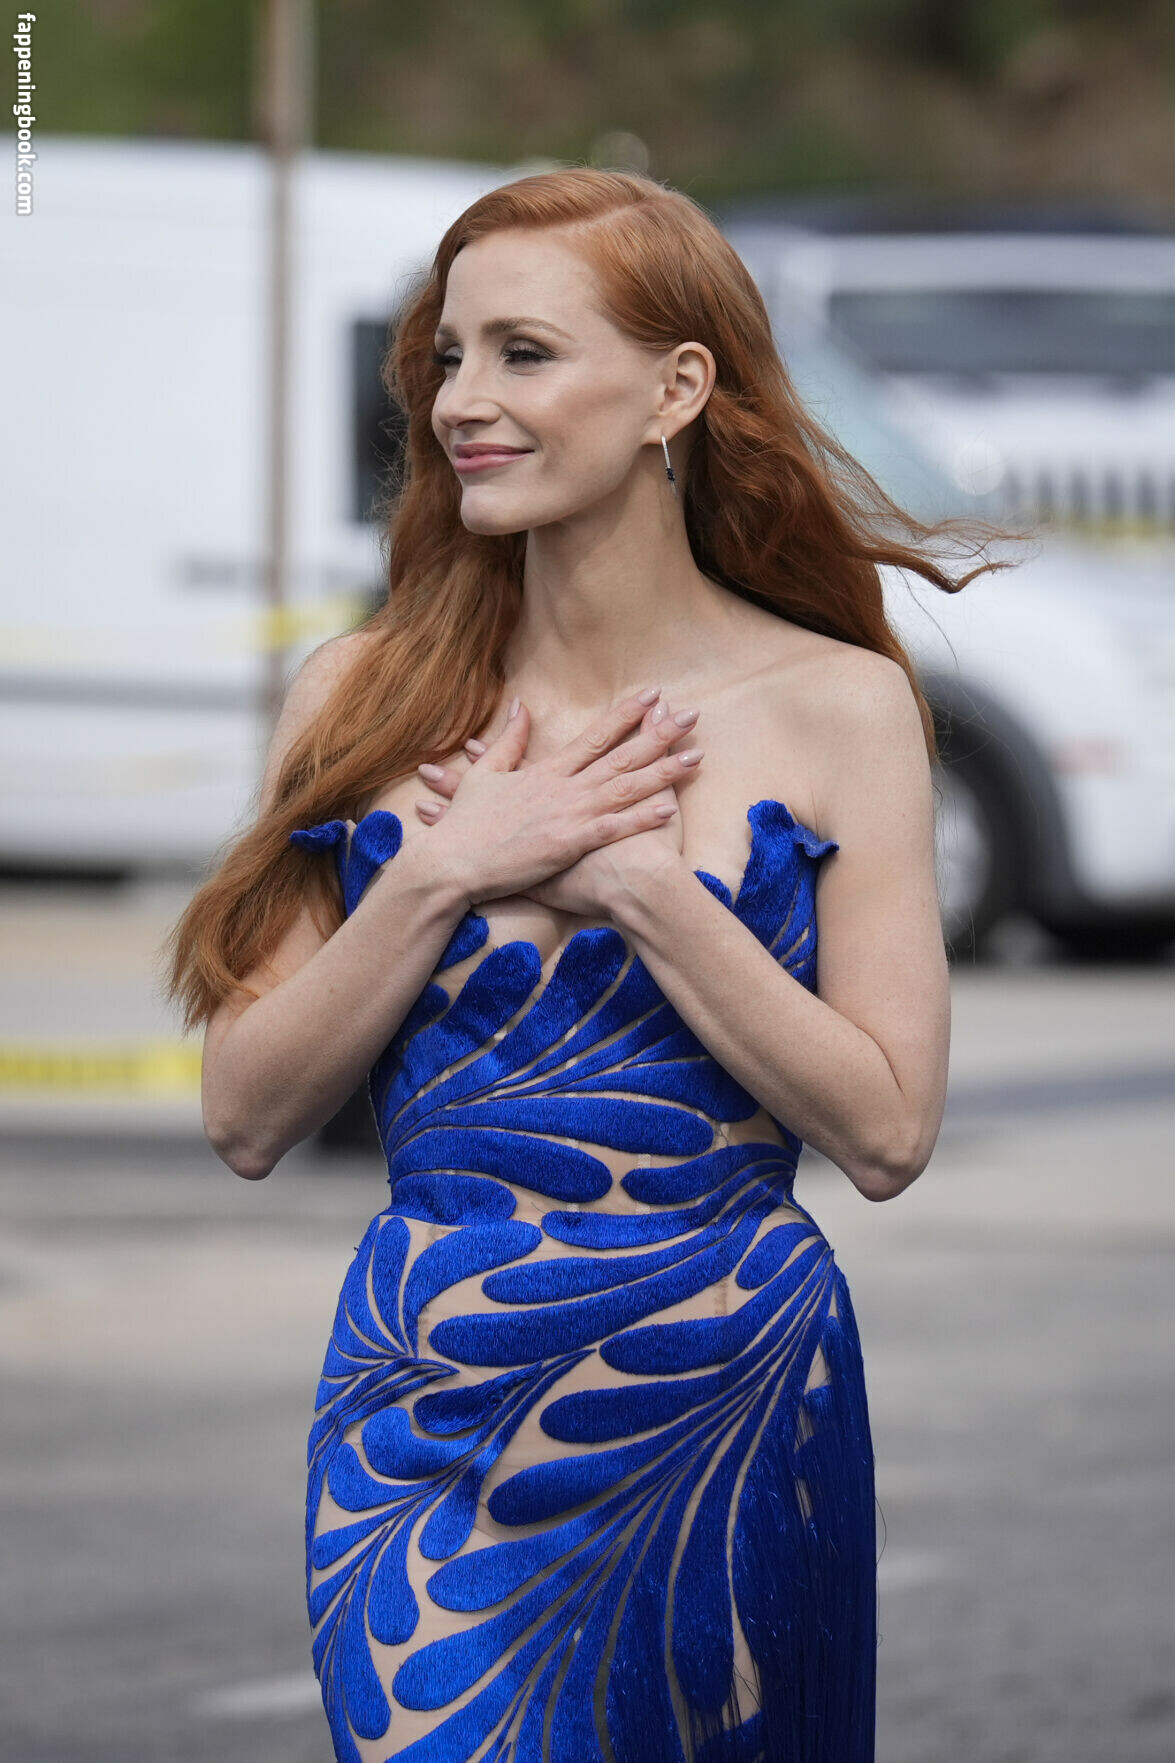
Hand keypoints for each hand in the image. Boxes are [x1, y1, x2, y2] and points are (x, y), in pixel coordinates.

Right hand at [410, 687, 703, 911]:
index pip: (595, 736)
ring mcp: (568, 815)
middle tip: (691, 716)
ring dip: (662, 771)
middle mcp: (563, 788)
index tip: (653, 697)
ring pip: (625, 788)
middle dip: (659, 735)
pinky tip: (669, 806)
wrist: (451, 863)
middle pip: (621, 757)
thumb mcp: (484, 774)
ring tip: (696, 755)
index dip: (627, 715)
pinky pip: (613, 828)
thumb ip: (509, 741)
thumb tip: (521, 707)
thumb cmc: (465, 824)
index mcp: (546, 771)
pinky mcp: (568, 844)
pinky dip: (641, 817)